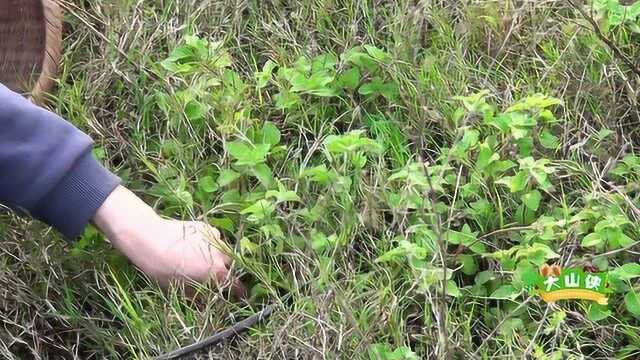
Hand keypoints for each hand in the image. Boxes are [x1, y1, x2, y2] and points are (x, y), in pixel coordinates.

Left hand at [92, 186, 239, 290]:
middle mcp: (220, 254)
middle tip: (213, 277)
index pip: (236, 285)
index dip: (238, 292)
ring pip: (224, 250)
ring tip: (202, 260)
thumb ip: (197, 295)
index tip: (239, 295)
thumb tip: (204, 299)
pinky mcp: (206, 226)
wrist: (149, 237)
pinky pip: (214, 238)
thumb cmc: (161, 268)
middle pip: (231, 266)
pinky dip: (210, 244)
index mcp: (216, 272)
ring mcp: (214, 238)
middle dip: (225, 272)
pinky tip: (196, 246)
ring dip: (218, 257)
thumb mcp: (177, 288)